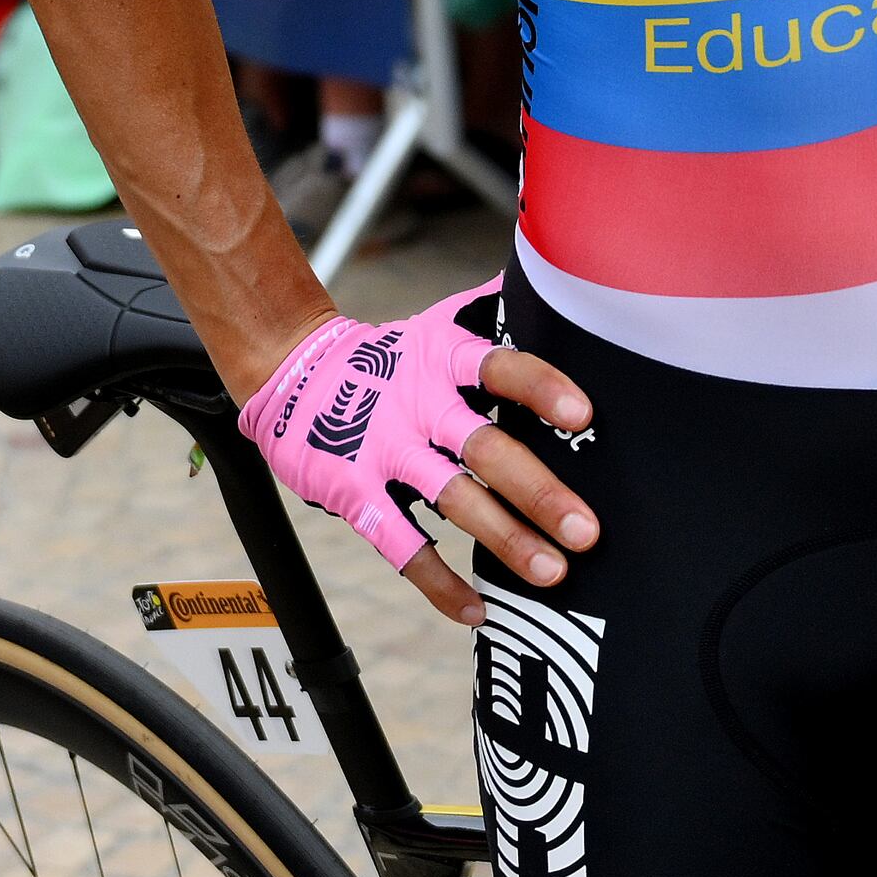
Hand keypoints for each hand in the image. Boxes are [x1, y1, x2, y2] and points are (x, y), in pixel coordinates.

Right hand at [234, 288, 601, 624]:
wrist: (287, 371)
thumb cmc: (382, 358)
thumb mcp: (434, 324)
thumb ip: (491, 309)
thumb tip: (554, 264)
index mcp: (442, 359)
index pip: (498, 367)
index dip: (540, 387)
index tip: (583, 414)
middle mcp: (419, 405)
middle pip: (485, 447)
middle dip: (539, 492)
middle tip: (588, 531)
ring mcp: (385, 452)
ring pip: (452, 501)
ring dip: (504, 540)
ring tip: (551, 573)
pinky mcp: (355, 493)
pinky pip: (401, 547)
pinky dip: (438, 584)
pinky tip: (477, 611)